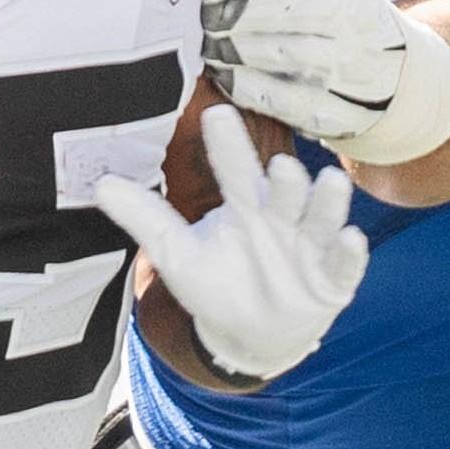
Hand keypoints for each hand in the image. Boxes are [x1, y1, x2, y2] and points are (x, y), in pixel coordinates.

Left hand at [94, 104, 368, 379]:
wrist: (254, 336)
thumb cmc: (218, 283)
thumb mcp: (178, 253)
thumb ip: (145, 218)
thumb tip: (99, 184)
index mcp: (246, 205)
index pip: (235, 169)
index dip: (228, 144)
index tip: (217, 113)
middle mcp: (283, 218)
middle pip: (286, 191)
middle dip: (286, 180)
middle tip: (279, 167)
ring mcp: (311, 248)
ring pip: (322, 217)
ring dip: (327, 203)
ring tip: (326, 184)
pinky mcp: (333, 281)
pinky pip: (345, 265)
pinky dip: (349, 254)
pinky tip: (350, 240)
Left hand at [200, 0, 409, 142]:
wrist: (398, 77)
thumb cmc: (343, 15)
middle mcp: (353, 25)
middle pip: (299, 12)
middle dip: (247, 11)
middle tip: (207, 11)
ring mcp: (347, 71)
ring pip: (295, 56)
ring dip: (244, 49)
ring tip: (210, 43)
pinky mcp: (334, 113)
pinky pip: (290, 101)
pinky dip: (251, 88)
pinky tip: (223, 75)